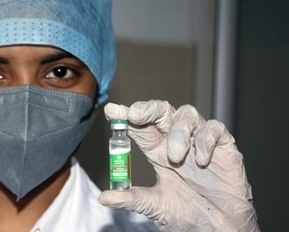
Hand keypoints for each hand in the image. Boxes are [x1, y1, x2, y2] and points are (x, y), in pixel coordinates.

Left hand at [99, 100, 258, 231]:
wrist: (221, 231)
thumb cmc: (190, 216)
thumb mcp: (156, 206)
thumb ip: (132, 199)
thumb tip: (104, 198)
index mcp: (157, 152)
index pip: (139, 127)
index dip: (126, 116)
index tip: (112, 111)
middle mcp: (176, 142)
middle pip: (161, 112)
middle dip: (148, 108)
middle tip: (136, 115)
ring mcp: (199, 143)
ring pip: (186, 115)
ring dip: (178, 131)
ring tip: (175, 156)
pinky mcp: (224, 148)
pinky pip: (215, 128)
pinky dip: (206, 140)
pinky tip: (202, 161)